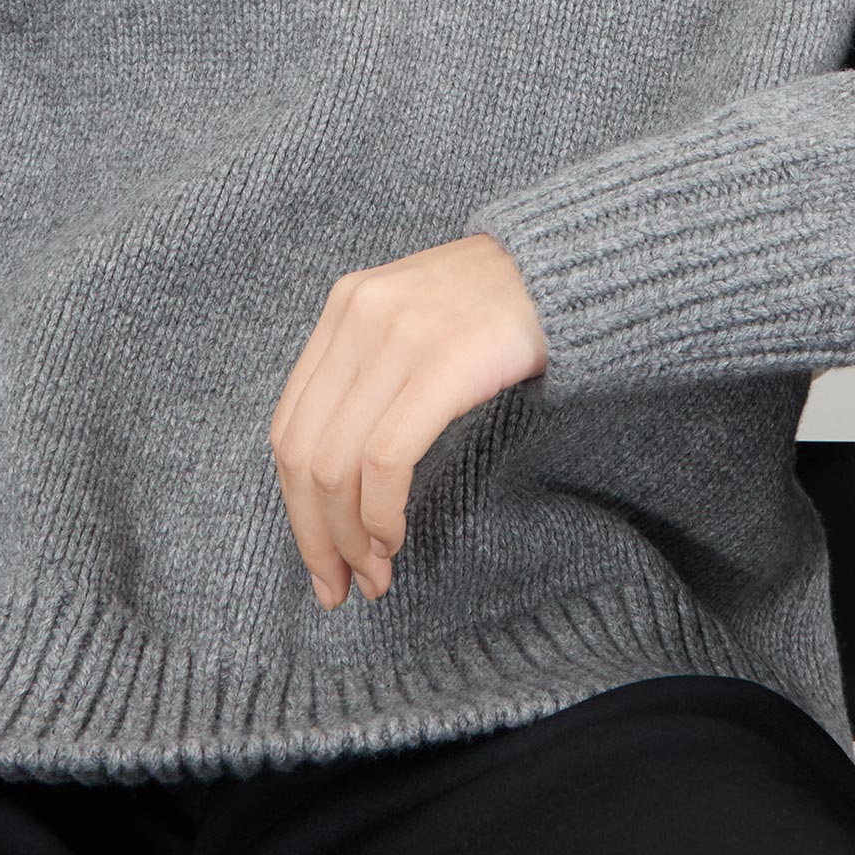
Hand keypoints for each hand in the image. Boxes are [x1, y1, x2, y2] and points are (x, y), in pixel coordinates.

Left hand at [269, 231, 547, 609]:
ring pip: (340, 464)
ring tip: (375, 573)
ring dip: (352, 536)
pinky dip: (382, 513)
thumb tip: (334, 482)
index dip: (295, 507)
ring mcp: (399, 336)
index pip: (289, 427)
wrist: (564, 267)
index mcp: (343, 308)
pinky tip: (396, 538)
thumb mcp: (411, 321)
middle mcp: (358, 316)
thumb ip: (368, 375)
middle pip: (305, 453)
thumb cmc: (493, 307)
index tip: (319, 558)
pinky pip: (389, 458)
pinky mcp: (444, 362)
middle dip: (317, 535)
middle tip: (339, 587)